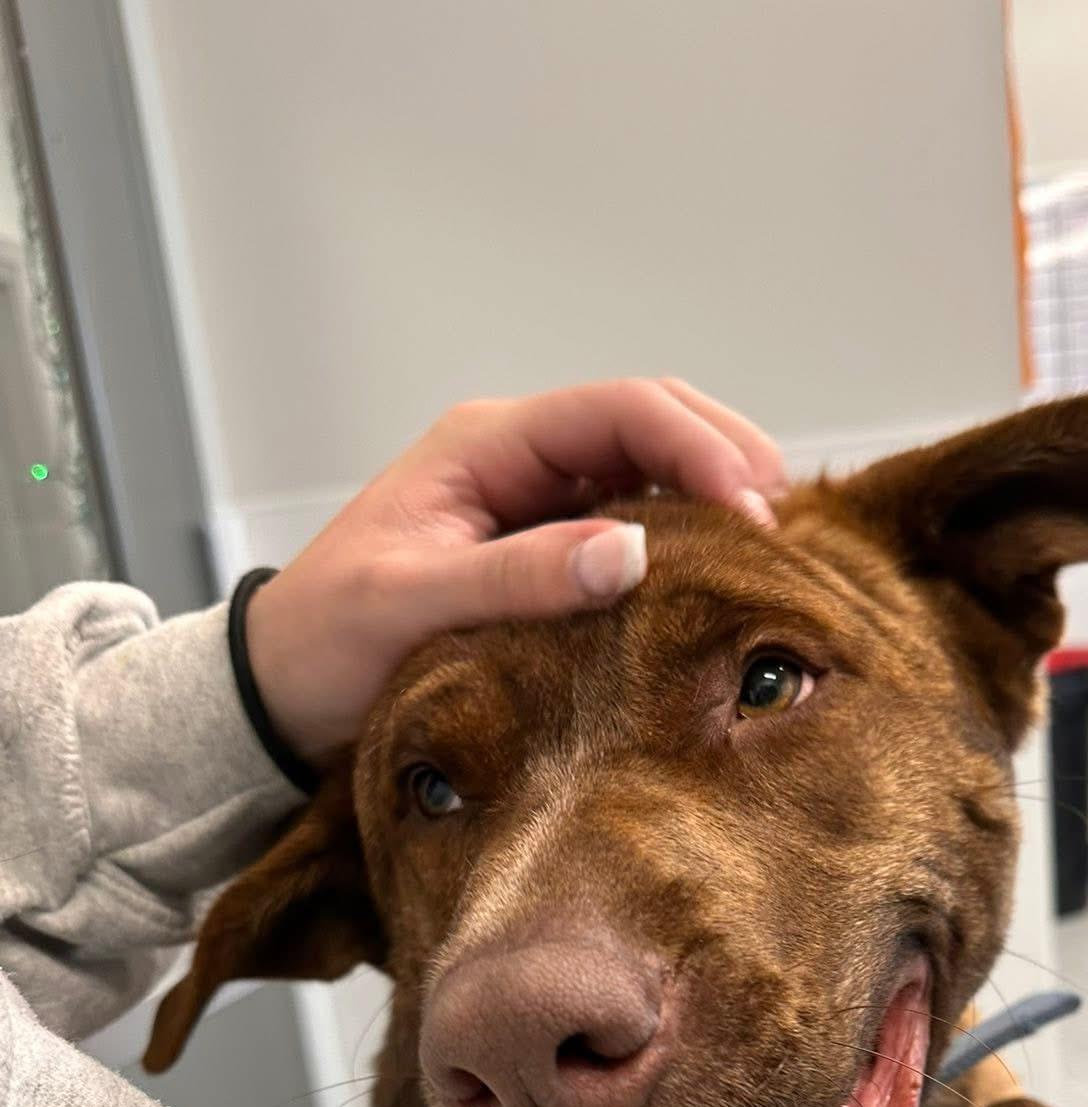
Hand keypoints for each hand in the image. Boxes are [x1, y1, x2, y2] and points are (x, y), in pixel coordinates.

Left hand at [244, 378, 783, 765]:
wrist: (279, 690)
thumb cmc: (329, 642)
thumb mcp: (413, 608)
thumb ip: (519, 577)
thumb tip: (633, 550)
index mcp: (485, 445)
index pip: (620, 410)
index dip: (698, 447)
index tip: (752, 509)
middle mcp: (519, 459)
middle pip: (652, 421)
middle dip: (726, 457)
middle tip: (783, 524)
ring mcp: (536, 502)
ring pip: (652, 470)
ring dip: (715, 496)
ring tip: (769, 548)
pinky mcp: (545, 551)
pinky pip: (634, 524)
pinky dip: (687, 539)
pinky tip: (719, 576)